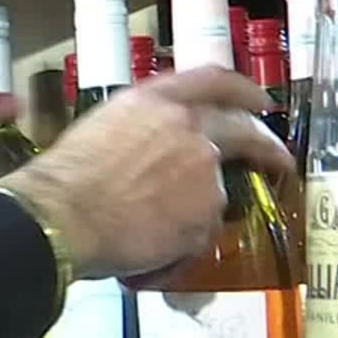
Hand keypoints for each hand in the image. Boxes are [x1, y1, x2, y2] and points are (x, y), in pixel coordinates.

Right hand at [0, 66, 294, 284]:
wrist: (62, 216)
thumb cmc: (64, 178)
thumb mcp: (100, 131)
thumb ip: (138, 131)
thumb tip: (150, 150)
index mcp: (155, 101)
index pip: (212, 80)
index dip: (243, 90)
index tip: (261, 101)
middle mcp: (188, 126)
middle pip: (244, 128)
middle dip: (266, 144)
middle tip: (275, 158)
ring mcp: (205, 168)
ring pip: (217, 191)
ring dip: (198, 211)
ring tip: (161, 235)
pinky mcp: (209, 211)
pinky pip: (202, 232)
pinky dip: (182, 245)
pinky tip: (153, 257)